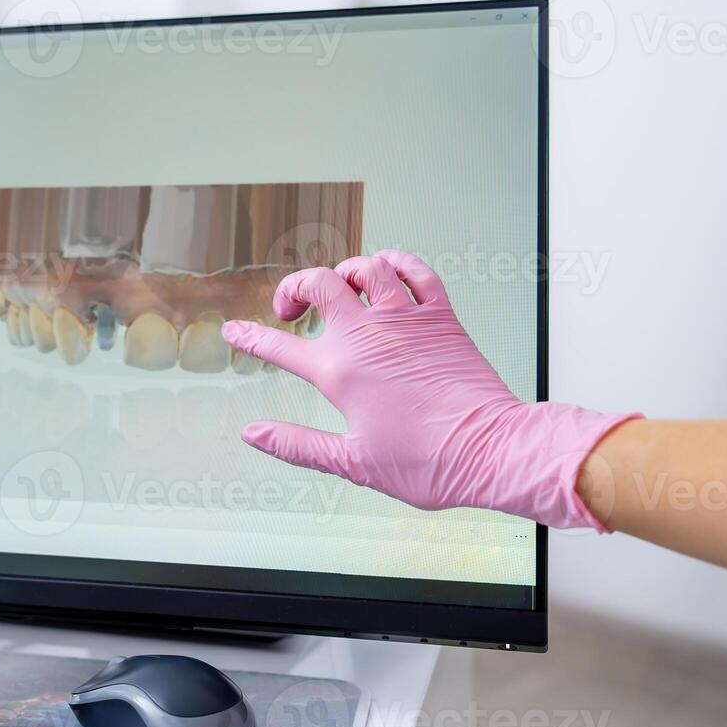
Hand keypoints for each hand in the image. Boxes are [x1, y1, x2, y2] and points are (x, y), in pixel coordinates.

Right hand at [220, 250, 637, 529]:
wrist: (492, 451)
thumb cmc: (427, 464)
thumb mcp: (352, 463)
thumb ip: (295, 445)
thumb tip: (251, 433)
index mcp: (341, 373)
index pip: (280, 347)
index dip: (250, 337)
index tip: (234, 330)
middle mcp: (369, 337)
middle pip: (319, 283)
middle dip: (295, 288)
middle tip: (292, 309)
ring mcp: (407, 321)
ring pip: (366, 267)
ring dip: (345, 272)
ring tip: (340, 290)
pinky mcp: (442, 318)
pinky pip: (416, 271)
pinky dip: (397, 263)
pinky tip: (387, 272)